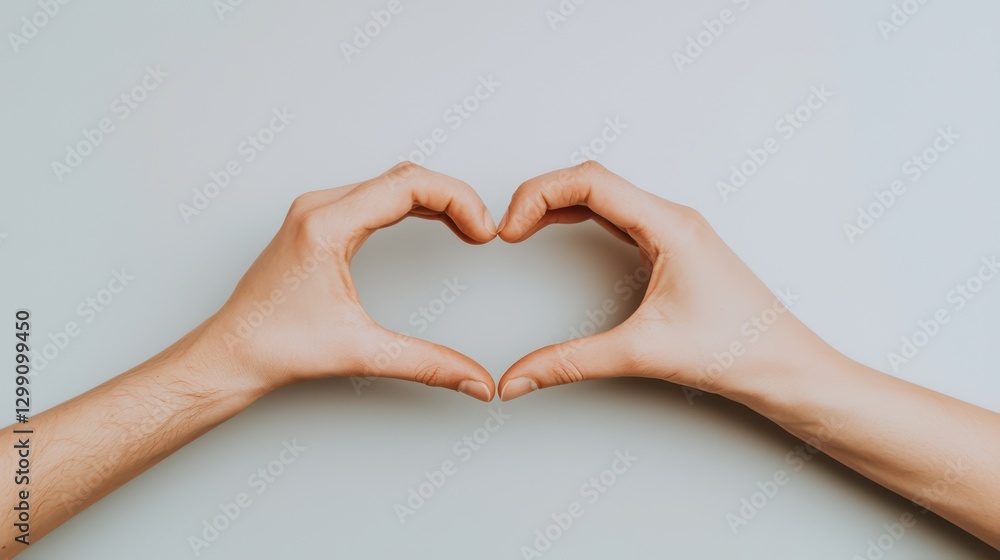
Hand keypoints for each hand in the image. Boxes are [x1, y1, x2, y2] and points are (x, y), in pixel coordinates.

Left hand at [191, 163, 497, 400]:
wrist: (231, 353)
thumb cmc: (275, 347)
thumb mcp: (361, 352)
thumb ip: (426, 364)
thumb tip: (475, 380)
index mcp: (326, 225)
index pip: (408, 184)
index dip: (457, 200)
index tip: (483, 231)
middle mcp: (319, 207)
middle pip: (404, 176)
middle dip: (452, 198)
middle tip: (483, 231)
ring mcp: (315, 211)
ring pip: (389, 182)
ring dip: (433, 198)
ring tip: (467, 228)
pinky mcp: (316, 221)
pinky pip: (374, 195)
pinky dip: (410, 204)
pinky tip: (432, 222)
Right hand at [496, 161, 837, 402]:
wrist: (785, 367)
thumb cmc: (738, 350)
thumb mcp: (642, 354)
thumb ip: (571, 363)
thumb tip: (519, 378)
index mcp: (669, 225)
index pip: (590, 181)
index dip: (539, 196)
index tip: (509, 230)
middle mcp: (671, 217)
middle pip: (592, 180)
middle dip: (541, 196)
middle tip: (506, 228)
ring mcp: (672, 230)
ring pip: (604, 195)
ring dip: (558, 203)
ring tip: (521, 228)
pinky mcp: (671, 247)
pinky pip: (616, 215)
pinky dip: (580, 217)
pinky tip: (559, 232)